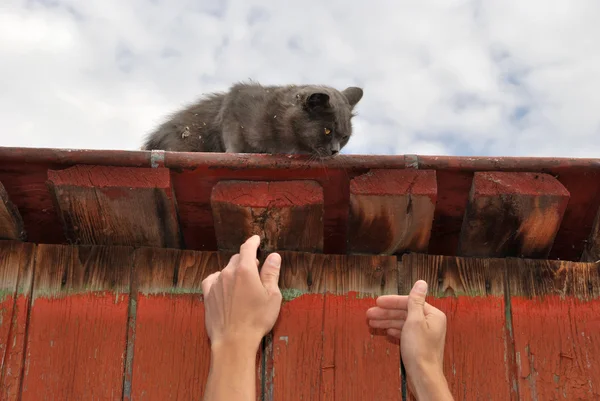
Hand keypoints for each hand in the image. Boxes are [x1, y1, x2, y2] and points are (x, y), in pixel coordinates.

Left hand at [201, 235, 282, 350]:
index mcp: (245, 270)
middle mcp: (227, 273)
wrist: (233, 341)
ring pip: (225, 270)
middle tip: (256, 270)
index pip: (248, 248)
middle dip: (246, 261)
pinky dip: (220, 280)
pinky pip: (213, 280)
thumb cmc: (257, 319)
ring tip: (242, 284)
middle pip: (237, 259)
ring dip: (234, 272)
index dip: (253, 241)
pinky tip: (225, 287)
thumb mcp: (272, 296)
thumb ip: (271, 273)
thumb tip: (274, 256)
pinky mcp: (207, 295)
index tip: (256, 239)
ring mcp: (215, 284)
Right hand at [366, 280, 451, 399]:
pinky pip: (405, 333)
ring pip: (403, 323)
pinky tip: (386, 331)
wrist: (423, 376)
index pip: (409, 302)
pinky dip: (394, 331)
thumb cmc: (420, 350)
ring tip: (372, 323)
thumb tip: (421, 283)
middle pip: (405, 312)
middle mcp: (430, 322)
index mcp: (433, 315)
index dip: (392, 302)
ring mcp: (425, 334)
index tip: (378, 301)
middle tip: (370, 314)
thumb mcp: (414, 321)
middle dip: (386, 314)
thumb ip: (415, 301)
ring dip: (387, 322)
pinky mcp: (419, 344)